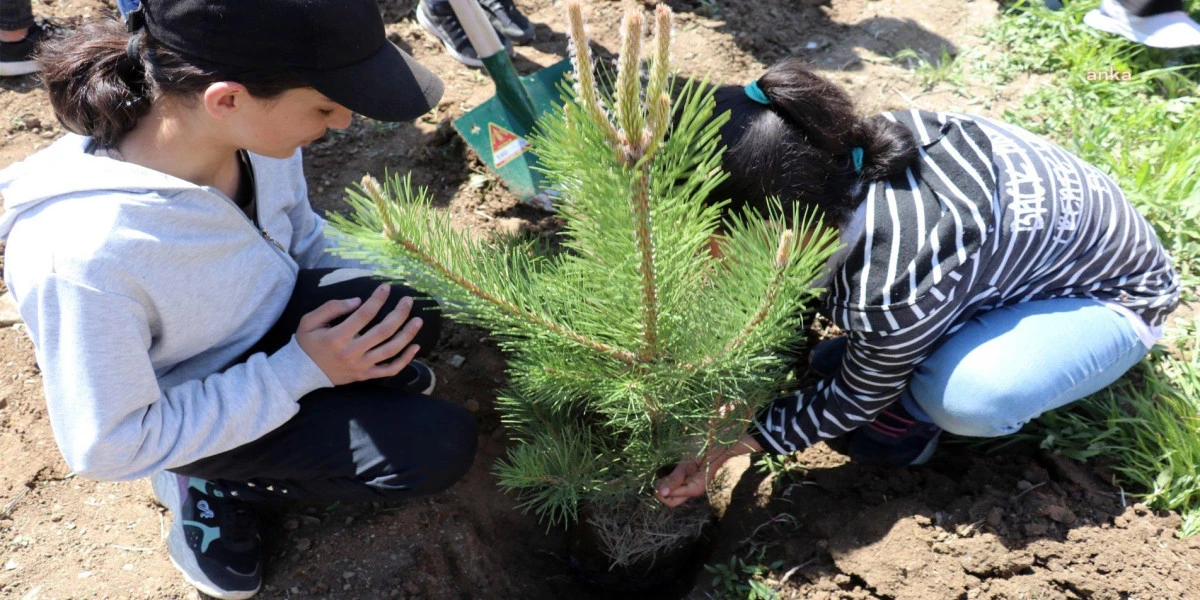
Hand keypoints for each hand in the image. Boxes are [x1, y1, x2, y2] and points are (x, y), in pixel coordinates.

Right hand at [296, 284, 423, 384]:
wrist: (301, 373)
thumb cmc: (307, 343)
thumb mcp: (309, 321)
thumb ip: (332, 308)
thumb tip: (358, 301)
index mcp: (338, 337)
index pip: (364, 315)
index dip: (378, 299)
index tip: (386, 288)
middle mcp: (352, 352)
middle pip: (383, 331)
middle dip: (399, 314)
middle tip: (408, 301)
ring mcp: (361, 366)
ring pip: (390, 350)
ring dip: (407, 335)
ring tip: (418, 320)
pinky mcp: (365, 375)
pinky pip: (390, 370)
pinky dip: (405, 360)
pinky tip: (415, 347)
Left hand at [654, 434, 762, 507]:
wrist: (721, 439)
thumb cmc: (705, 449)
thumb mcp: (687, 462)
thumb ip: (675, 478)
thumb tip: (661, 493)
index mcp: (694, 489)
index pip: (670, 500)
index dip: (660, 492)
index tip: (655, 478)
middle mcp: (693, 489)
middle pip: (672, 498)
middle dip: (662, 489)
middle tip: (659, 474)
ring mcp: (693, 483)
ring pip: (674, 490)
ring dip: (666, 482)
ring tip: (665, 468)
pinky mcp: (692, 476)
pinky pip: (679, 482)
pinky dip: (672, 476)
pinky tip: (671, 466)